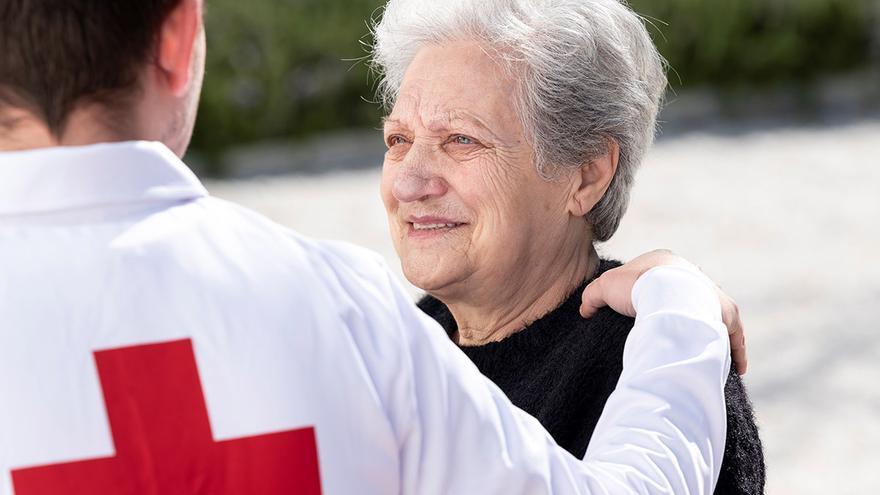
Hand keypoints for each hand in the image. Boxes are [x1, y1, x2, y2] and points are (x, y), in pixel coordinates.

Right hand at [580, 250, 746, 374]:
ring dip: (706, 328)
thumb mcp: (604, 287)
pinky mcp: (726, 314)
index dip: (648, 292)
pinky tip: (732, 366)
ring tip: (697, 348)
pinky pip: (732, 334)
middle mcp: (694, 275)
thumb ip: (593, 296)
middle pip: (686, 294)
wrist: (664, 292)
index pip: (657, 276)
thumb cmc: (634, 286)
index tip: (643, 310)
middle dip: (681, 309)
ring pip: (711, 313)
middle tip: (672, 330)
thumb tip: (585, 310)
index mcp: (665, 262)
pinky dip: (732, 349)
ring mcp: (712, 294)